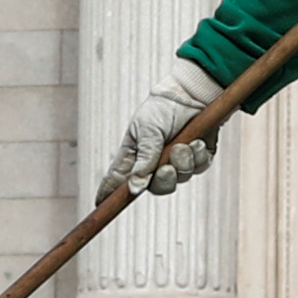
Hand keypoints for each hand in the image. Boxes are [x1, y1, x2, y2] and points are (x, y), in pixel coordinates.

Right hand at [105, 59, 222, 196]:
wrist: (192, 94)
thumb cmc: (163, 109)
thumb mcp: (147, 131)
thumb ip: (143, 160)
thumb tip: (134, 188)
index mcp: (135, 156)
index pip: (117, 180)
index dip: (108, 194)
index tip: (99, 204)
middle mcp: (155, 163)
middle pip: (156, 188)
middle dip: (163, 180)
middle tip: (167, 168)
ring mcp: (177, 162)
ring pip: (180, 179)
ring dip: (183, 161)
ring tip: (184, 143)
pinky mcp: (196, 159)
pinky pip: (198, 169)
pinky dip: (197, 156)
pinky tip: (197, 141)